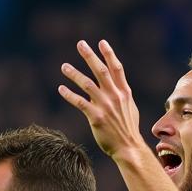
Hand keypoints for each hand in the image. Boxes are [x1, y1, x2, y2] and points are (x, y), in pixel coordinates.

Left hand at [60, 39, 145, 160]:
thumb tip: (114, 87)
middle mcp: (115, 96)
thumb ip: (121, 95)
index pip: (116, 68)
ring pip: (87, 85)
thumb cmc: (128, 129)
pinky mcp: (96, 117)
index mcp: (124, 92)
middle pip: (100, 71)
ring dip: (74, 74)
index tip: (101, 42)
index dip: (109, 54)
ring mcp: (105, 106)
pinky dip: (69, 95)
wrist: (128, 148)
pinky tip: (61, 89)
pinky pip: (80, 102)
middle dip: (90, 56)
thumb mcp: (130, 108)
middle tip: (80, 44)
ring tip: (64, 66)